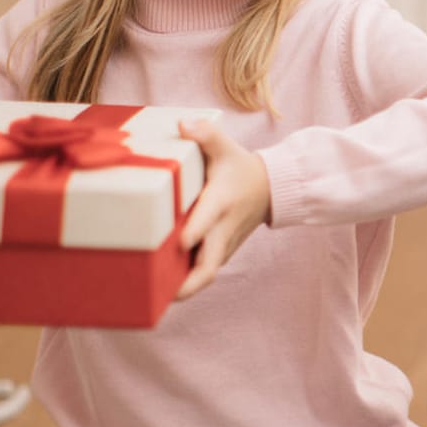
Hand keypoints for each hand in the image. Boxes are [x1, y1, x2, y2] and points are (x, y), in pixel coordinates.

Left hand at [176, 120, 271, 300]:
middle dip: (191, 282)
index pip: (210, 218)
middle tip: (166, 295)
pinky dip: (188, 282)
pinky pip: (205, 269)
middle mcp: (223, 228)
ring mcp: (224, 244)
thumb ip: (205, 134)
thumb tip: (183, 125)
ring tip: (155, 300)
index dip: (197, 231)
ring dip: (186, 288)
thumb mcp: (226, 146)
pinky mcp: (221, 251)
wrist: (271, 189)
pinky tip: (162, 290)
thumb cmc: (241, 166)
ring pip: (207, 272)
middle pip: (211, 263)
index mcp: (222, 201)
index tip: (181, 242)